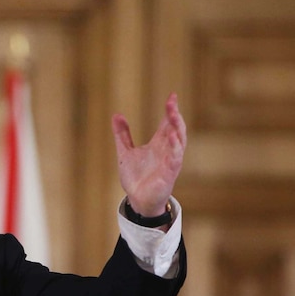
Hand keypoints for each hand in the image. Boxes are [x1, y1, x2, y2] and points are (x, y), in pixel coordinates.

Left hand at [111, 93, 186, 216]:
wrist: (137, 199)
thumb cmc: (136, 177)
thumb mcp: (125, 152)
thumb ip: (122, 134)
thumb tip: (116, 115)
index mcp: (159, 144)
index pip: (168, 123)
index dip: (170, 110)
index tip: (172, 96)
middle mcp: (167, 150)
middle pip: (176, 128)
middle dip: (174, 115)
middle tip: (171, 102)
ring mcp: (170, 161)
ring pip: (179, 141)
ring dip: (177, 128)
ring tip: (173, 115)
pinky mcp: (169, 173)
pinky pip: (175, 159)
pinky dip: (175, 148)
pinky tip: (173, 137)